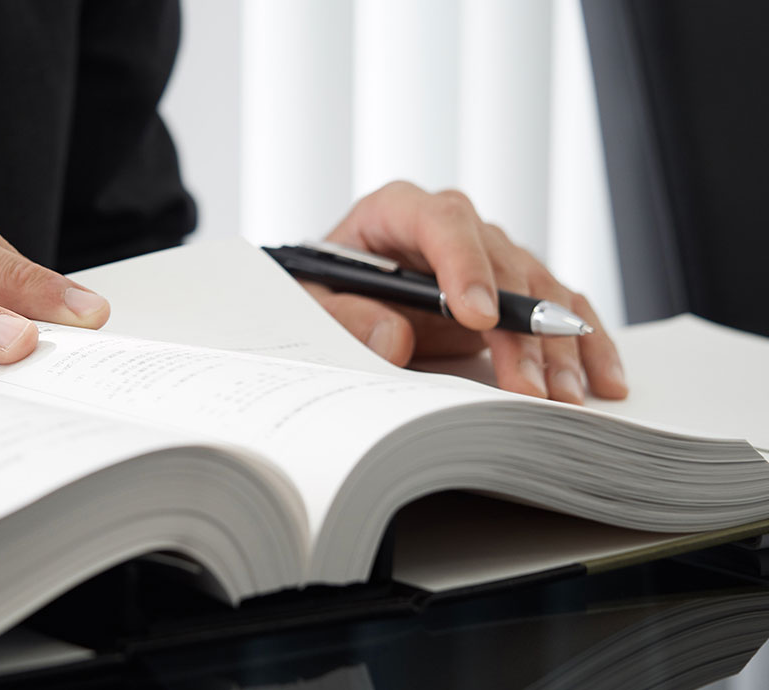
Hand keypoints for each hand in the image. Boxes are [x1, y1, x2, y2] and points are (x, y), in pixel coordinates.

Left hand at [304, 181, 626, 403]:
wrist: (331, 295)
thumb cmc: (318, 291)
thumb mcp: (310, 304)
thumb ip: (343, 317)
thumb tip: (392, 339)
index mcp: (397, 211)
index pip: (443, 221)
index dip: (466, 265)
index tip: (479, 317)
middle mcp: (452, 226)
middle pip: (502, 263)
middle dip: (520, 330)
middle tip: (527, 388)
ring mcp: (487, 256)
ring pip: (539, 288)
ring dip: (557, 346)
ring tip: (565, 397)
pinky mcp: (509, 290)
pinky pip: (557, 309)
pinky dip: (583, 343)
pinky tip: (603, 378)